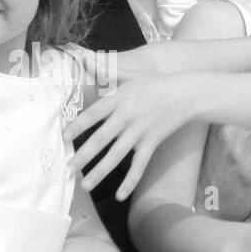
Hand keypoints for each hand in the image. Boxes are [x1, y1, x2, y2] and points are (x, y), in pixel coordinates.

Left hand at [67, 74, 204, 200]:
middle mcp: (127, 116)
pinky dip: (130, 181)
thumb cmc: (155, 84)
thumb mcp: (130, 75)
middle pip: (101, 139)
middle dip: (83, 156)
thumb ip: (105, 70)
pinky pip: (139, 165)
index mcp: (119, 99)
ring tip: (85, 185)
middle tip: (67, 169)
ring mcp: (140, 131)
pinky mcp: (152, 143)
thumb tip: (82, 55)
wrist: (187, 93)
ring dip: (100, 172)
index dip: (78, 125)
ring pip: (117, 156)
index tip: (63, 136)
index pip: (93, 114)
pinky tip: (120, 195)